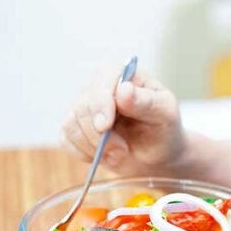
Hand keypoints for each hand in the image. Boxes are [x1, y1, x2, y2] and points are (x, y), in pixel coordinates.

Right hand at [61, 65, 185, 174]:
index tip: (105, 125)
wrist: (157, 156)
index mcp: (124, 74)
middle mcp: (101, 86)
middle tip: (122, 150)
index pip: (102, 78)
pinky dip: (82, 153)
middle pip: (83, 105)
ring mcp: (85, 106)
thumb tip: (123, 90)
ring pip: (71, 123)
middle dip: (99, 135)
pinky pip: (65, 139)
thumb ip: (147, 102)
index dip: (100, 101)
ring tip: (118, 154)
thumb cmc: (163, 129)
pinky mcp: (76, 127)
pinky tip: (102, 156)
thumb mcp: (164, 115)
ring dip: (93, 146)